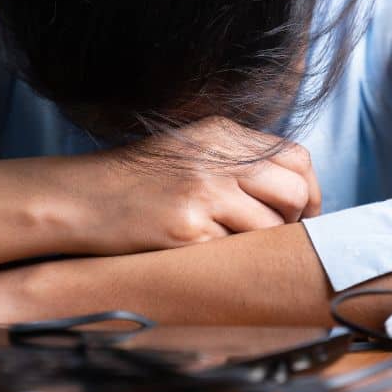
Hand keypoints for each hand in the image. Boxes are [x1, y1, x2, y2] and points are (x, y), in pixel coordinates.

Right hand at [60, 116, 321, 255]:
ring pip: (270, 227)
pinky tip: (201, 252)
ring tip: (231, 245)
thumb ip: (238, 160)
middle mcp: (219, 157)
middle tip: (274, 237)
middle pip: (293, 191)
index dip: (308, 191)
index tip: (303, 215)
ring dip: (260, 243)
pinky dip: (227, 258)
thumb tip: (293, 189)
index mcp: (222, 133)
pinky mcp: (189, 228)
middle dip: (294, 221)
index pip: (296, 157)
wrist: (83, 198)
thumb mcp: (191, 151)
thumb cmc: (138, 182)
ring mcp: (204, 192)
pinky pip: (235, 251)